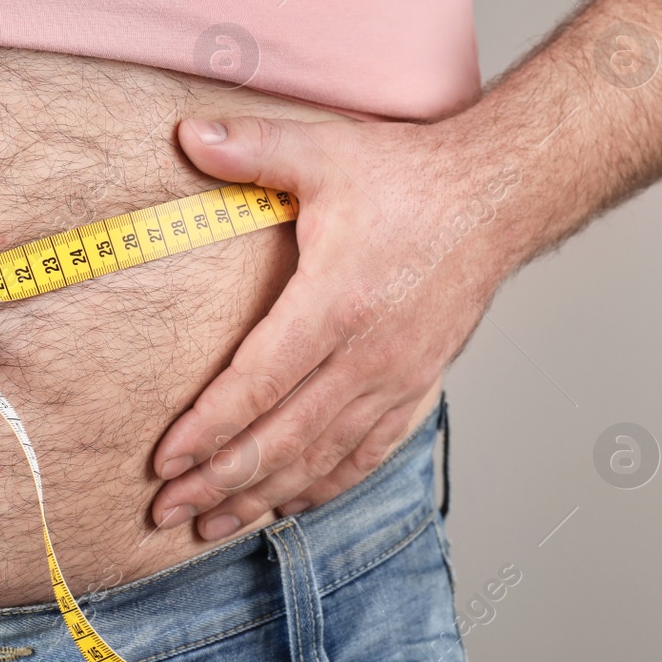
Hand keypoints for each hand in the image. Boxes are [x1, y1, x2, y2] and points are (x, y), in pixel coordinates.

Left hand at [149, 114, 523, 540]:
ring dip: (265, 495)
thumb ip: (252, 148)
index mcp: (336, 303)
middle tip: (166, 513)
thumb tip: (185, 134)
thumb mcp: (326, 153)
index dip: (207, 430)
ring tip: (213, 527)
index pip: (258, 385)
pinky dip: (326, 484)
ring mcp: (399, 377)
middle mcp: (369, 354)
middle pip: (284, 439)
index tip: (163, 463)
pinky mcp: (420, 383)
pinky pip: (369, 452)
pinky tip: (292, 504)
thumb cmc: (412, 176)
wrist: (498, 195)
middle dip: (220, 482)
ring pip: (323, 458)